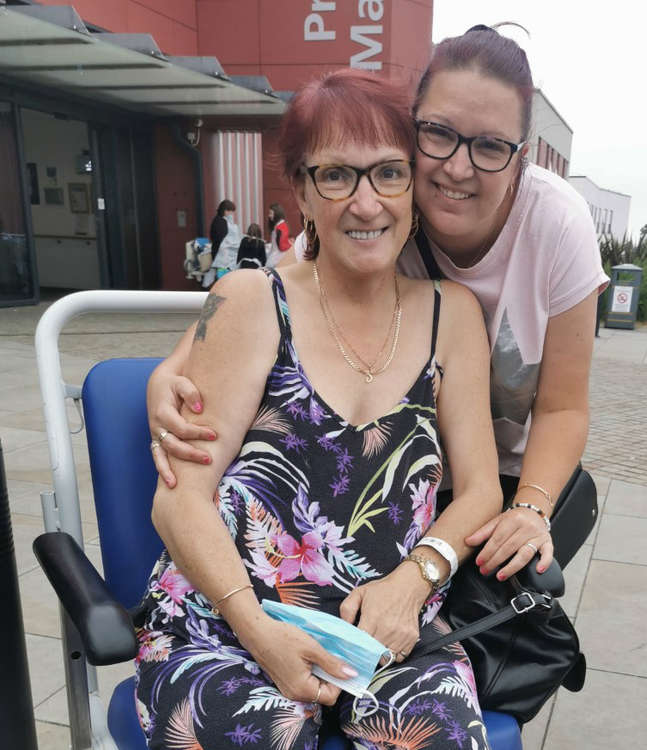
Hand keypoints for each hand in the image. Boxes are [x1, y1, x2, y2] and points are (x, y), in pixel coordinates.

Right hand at [147, 369, 216, 486]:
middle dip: (190, 454)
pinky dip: (162, 470)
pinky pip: (158, 458)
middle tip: (208, 459)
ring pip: (161, 456)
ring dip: (170, 470)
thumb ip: (191, 393)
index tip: (215, 435)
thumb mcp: (182, 382)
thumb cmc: (174, 383)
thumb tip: (200, 408)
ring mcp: (156, 435)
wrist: (160, 384)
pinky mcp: (157, 440)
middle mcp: (156, 426)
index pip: (180, 427)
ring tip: (178, 485)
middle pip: (172, 445)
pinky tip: (171, 484)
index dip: (197, 433)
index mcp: (162, 412)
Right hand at [245, 617, 353, 705]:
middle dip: (331, 678)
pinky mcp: (284, 683)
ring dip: (321, 674)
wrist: (257, 632)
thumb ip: (332, 664)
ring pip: (314, 688)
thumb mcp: (312, 648)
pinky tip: (309, 657)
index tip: (340, 664)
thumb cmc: (283, 638)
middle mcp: (294, 695)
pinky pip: (304, 683)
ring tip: (319, 655)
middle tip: (331, 657)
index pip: (331, 697)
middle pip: (322, 694)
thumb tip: (352, 675)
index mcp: (302, 689)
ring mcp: (288, 690)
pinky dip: (311, 673)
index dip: (339, 682)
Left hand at [339, 564, 428, 662]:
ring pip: (386, 659)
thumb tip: (344, 626)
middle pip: (372, 654)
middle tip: (364, 647)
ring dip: (379, 655)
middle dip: (366, 653)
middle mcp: (387, 629)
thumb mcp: (359, 592)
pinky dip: (393, 655)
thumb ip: (347, 609)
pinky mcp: (411, 639)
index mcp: (372, 618)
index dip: (355, 647)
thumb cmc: (382, 590)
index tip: (353, 646)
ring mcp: (401, 635)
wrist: (408, 586)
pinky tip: (389, 643)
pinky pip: (399, 657)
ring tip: (377, 644)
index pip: (360, 644)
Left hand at [465, 507, 552, 579]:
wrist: (534, 512)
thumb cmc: (514, 518)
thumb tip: (468, 541)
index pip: (498, 538)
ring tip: (500, 575)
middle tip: (485, 570)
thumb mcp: (498, 521)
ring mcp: (538, 535)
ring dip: (512, 567)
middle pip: (509, 547)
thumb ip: (483, 532)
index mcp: (513, 519)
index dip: (487, 551)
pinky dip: (545, 562)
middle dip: (495, 561)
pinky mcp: (548, 542)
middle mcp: (526, 527)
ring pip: (525, 553)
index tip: (479, 561)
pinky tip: (538, 570)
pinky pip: (548, 553)